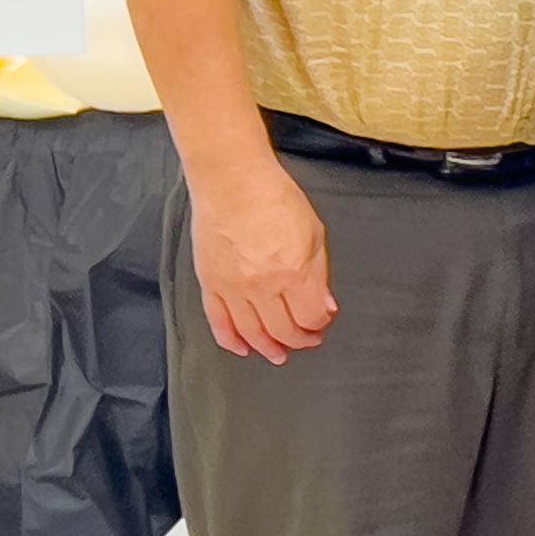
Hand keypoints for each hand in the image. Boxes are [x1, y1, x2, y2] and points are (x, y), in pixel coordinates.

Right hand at [192, 157, 335, 360]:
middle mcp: (262, 285)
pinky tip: (243, 348)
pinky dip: (230, 340)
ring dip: (268, 347)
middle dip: (299, 340)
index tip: (323, 320)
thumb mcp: (314, 232)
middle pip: (283, 330)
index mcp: (293, 271)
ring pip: (251, 333)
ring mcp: (232, 287)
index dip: (320, 323)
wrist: (232, 182)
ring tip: (279, 353)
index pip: (310, 317)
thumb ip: (319, 274)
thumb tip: (325, 307)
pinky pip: (218, 321)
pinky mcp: (210, 283)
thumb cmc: (274, 198)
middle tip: (307, 339)